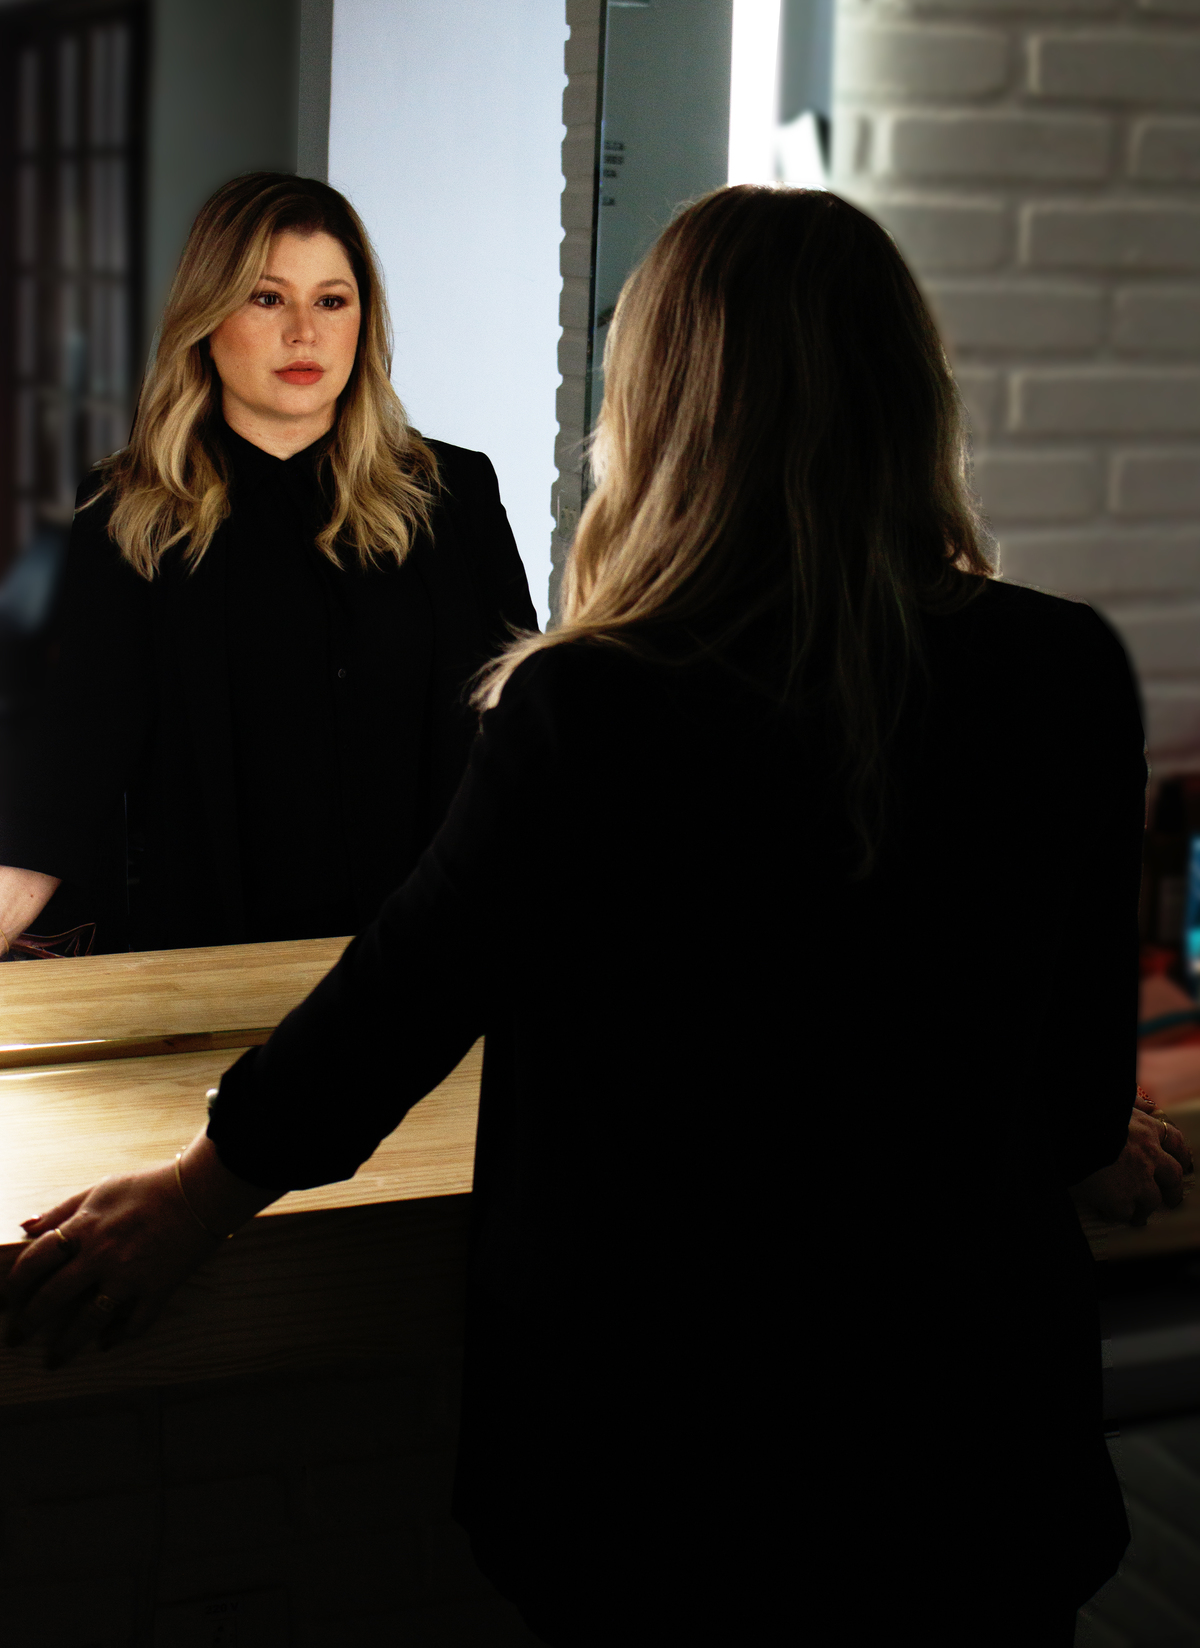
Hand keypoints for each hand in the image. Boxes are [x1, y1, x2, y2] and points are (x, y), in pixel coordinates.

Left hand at [0, 1132, 278, 1367]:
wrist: (202, 1191)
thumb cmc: (150, 1186)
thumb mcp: (101, 1188)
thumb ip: (62, 1209)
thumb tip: (27, 1226)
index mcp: (86, 1227)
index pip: (36, 1260)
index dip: (16, 1282)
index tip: (7, 1297)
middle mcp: (103, 1255)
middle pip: (53, 1297)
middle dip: (28, 1322)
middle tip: (15, 1338)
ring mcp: (131, 1276)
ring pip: (89, 1321)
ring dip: (66, 1345)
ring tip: (53, 1360)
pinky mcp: (158, 1289)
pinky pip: (134, 1324)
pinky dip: (118, 1337)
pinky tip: (106, 1344)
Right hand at [1070, 1101, 1194, 1226]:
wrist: (1066, 1133)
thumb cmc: (1084, 1115)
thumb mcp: (1114, 1103)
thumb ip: (1133, 1104)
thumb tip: (1147, 1105)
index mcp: (1146, 1129)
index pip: (1174, 1141)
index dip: (1180, 1154)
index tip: (1181, 1162)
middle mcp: (1149, 1155)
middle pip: (1173, 1176)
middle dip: (1173, 1190)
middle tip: (1171, 1199)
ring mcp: (1138, 1180)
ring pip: (1153, 1200)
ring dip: (1145, 1208)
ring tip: (1137, 1215)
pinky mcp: (1120, 1200)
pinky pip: (1125, 1213)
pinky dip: (1118, 1214)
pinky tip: (1107, 1213)